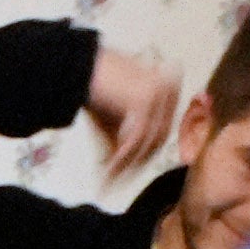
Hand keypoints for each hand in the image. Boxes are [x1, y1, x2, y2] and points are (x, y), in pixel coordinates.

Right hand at [82, 43, 186, 172]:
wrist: (80, 67)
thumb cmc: (95, 85)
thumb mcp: (116, 115)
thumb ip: (125, 137)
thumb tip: (121, 165)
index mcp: (169, 86)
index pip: (162, 130)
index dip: (145, 156)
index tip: (128, 174)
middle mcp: (168, 88)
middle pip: (158, 139)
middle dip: (137, 165)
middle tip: (118, 182)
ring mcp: (158, 94)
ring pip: (146, 142)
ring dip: (126, 165)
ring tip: (109, 180)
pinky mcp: (143, 102)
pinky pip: (134, 140)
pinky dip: (121, 159)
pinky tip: (108, 172)